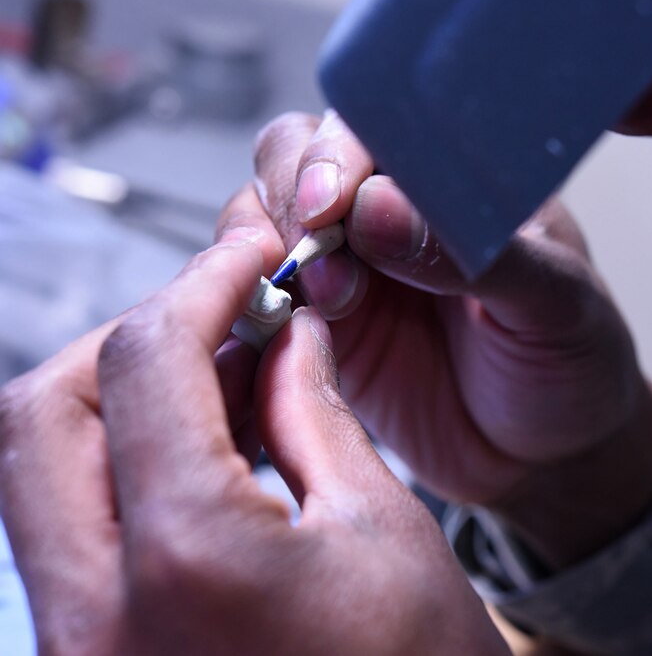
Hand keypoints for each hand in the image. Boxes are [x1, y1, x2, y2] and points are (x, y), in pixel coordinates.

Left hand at [0, 225, 506, 653]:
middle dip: (129, 340)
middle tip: (220, 317)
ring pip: (38, 476)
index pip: (146, 360)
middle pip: (44, 411)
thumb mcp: (384, 529)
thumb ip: (310, 413)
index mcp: (188, 561)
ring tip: (221, 383)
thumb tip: (281, 332)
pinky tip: (204, 456)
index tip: (247, 262)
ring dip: (119, 404)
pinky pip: (69, 540)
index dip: (201, 283)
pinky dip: (123, 474)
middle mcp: (96, 618)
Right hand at [242, 112, 651, 567]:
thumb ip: (470, 254)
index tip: (331, 204)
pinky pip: (261, 298)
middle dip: (289, 196)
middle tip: (313, 256)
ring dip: (268, 253)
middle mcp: (392, 207)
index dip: (337, 155)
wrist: (554, 455)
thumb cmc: (574, 361)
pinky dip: (251, 306)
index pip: (375, 125)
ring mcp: (350, 265)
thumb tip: (374, 207)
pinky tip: (285, 335)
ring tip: (325, 303)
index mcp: (455, 176)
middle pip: (296, 157)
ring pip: (264, 222)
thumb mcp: (553, 302)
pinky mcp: (322, 328)